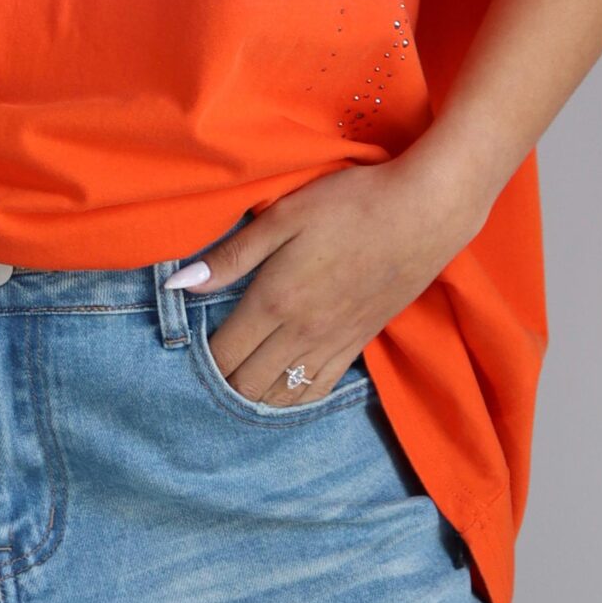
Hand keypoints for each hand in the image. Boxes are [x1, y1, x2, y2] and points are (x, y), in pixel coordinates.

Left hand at [173, 157, 487, 407]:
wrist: (423, 212)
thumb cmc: (349, 204)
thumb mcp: (283, 217)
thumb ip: (230, 256)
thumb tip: (178, 285)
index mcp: (275, 301)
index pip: (224, 354)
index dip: (201, 359)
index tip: (188, 347)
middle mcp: (301, 333)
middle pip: (248, 383)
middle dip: (223, 381)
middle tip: (210, 364)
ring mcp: (334, 343)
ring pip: (283, 396)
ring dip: (256, 395)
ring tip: (240, 379)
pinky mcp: (360, 343)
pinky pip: (320, 389)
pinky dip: (295, 398)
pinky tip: (284, 388)